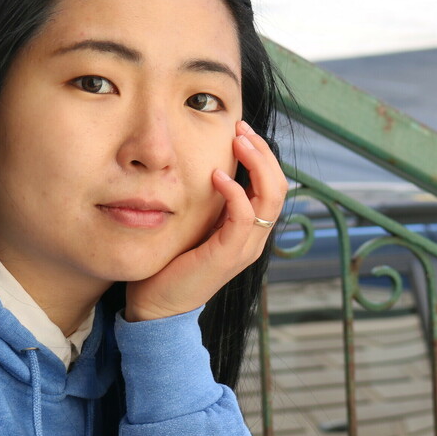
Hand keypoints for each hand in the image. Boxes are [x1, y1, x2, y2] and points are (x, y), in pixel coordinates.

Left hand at [123, 120, 285, 322]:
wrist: (157, 306)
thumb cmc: (171, 264)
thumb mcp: (196, 225)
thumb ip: (208, 203)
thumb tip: (206, 166)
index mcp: (249, 231)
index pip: (274, 185)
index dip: (263, 155)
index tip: (240, 131)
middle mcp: (254, 239)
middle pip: (279, 187)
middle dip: (264, 153)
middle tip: (241, 129)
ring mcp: (244, 249)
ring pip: (271, 197)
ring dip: (256, 163)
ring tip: (237, 141)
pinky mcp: (227, 256)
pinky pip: (244, 217)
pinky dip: (235, 192)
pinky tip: (217, 175)